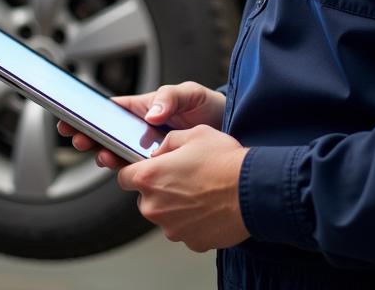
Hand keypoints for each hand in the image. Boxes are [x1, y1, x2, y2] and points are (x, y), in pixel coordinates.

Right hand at [57, 82, 225, 169]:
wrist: (229, 130)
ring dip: (106, 155)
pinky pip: (138, 170)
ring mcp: (148, 149)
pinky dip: (128, 171)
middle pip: (107, 134)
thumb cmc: (207, 106)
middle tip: (79, 139)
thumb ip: (170, 97)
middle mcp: (141, 130)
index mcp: (143, 108)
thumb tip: (151, 113)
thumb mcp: (190, 93)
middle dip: (89, 136)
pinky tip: (125, 171)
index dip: (89, 114)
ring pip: (119, 154)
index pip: (110, 110)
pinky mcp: (159, 167)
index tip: (70, 118)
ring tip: (102, 155)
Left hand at [118, 125, 248, 251]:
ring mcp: (171, 227)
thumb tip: (159, 151)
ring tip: (201, 190)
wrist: (252, 190)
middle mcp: (154, 206)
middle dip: (159, 188)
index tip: (145, 168)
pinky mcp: (189, 241)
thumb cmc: (224, 160)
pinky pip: (184, 228)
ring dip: (176, 205)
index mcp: (150, 177)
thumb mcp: (194, 134)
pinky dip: (192, 220)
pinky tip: (209, 206)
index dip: (134, 170)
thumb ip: (168, 142)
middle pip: (144, 198)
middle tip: (183, 177)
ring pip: (165, 214)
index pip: (122, 176)